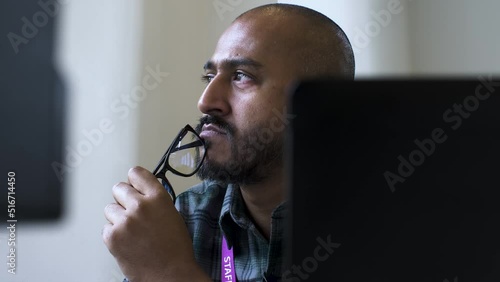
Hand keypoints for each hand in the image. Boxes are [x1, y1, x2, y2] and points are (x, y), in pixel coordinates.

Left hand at [102, 166, 209, 281]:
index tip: (134, 186)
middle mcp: (140, 205)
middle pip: (119, 188)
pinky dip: (114, 235)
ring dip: (118, 218)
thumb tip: (139, 192)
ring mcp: (125, 221)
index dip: (134, 181)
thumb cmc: (175, 248)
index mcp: (158, 197)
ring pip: (109, 209)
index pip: (136, 173)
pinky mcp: (113, 237)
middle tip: (132, 213)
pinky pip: (106, 228)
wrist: (171, 274)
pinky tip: (128, 242)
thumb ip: (155, 200)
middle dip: (124, 199)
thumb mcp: (172, 214)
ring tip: (132, 232)